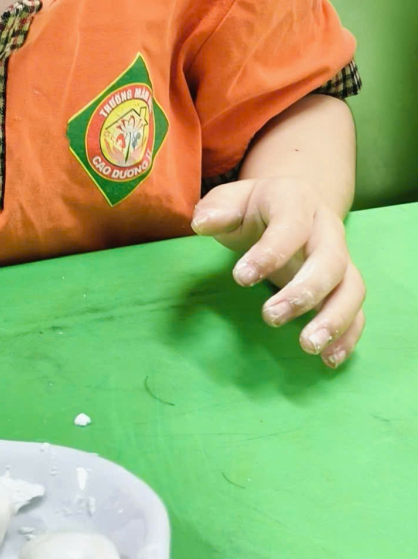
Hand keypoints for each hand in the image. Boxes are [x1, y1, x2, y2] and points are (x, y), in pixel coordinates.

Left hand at [192, 176, 364, 367]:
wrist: (289, 205)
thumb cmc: (253, 208)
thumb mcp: (231, 200)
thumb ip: (217, 210)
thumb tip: (201, 224)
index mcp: (297, 202)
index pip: (291, 226)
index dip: (269, 253)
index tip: (239, 278)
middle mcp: (327, 229)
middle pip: (330, 261)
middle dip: (304, 292)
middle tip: (270, 317)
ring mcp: (342, 258)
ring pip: (352, 288)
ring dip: (334, 319)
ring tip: (307, 347)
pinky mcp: (345, 284)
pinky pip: (357, 310)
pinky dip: (348, 335)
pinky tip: (329, 358)